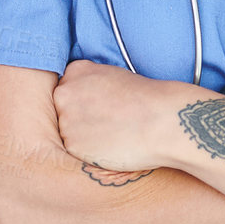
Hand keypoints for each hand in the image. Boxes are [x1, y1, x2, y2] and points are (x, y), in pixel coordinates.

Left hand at [53, 59, 204, 174]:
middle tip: (107, 123)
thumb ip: (90, 83)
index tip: (101, 106)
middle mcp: (64, 93)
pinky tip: (111, 146)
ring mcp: (65, 120)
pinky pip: (75, 151)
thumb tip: (82, 97)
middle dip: (79, 118)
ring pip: (67, 132)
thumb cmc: (145, 99)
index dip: (85, 101)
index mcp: (75, 71)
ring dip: (84, 136)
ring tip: (113, 134)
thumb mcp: (113, 76)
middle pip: (62, 110)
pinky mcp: (72, 145)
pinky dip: (90, 152)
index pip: (68, 88)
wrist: (162, 122)